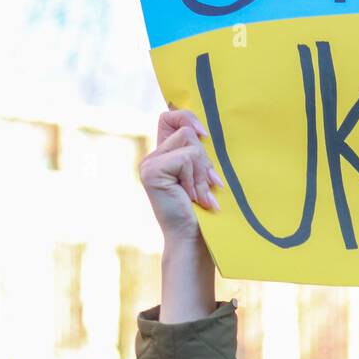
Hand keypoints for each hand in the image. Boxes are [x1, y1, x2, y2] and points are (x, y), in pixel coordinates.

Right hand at [139, 109, 221, 321]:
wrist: (195, 241)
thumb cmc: (205, 213)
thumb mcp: (205, 176)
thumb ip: (202, 154)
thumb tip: (208, 130)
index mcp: (165, 156)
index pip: (169, 117)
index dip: (187, 116)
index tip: (206, 135)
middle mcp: (153, 157)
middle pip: (184, 128)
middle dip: (204, 156)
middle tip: (209, 185)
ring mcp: (149, 164)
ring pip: (187, 142)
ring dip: (201, 170)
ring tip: (201, 196)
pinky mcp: (151, 171)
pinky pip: (184, 157)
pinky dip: (195, 177)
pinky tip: (194, 198)